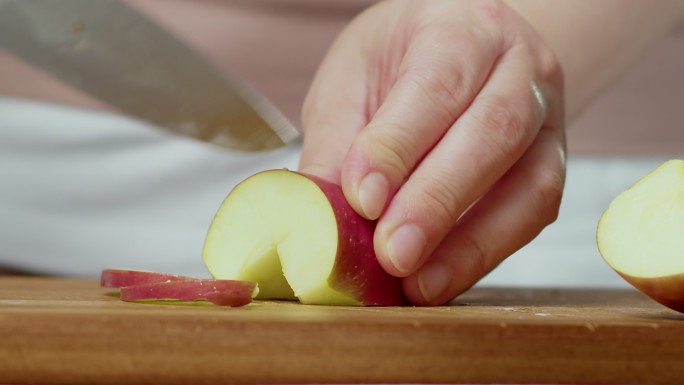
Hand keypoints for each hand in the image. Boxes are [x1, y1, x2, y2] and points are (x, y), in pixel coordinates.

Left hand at [299, 0, 565, 304]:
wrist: (458, 50)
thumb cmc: (399, 62)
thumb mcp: (352, 82)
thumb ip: (337, 146)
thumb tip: (318, 220)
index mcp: (462, 27)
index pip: (435, 85)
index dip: (399, 147)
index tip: (362, 198)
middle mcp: (519, 67)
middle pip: (492, 133)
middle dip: (437, 202)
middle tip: (392, 253)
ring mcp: (547, 119)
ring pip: (529, 184)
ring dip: (469, 243)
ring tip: (416, 282)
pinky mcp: (551, 166)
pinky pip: (533, 214)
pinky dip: (485, 253)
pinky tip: (442, 277)